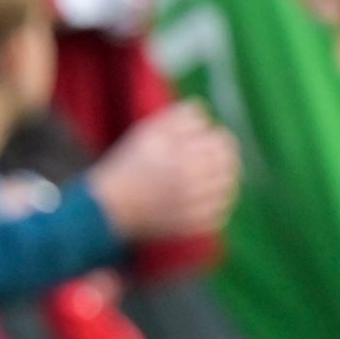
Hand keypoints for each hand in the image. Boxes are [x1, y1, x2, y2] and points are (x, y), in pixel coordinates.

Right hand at [88, 105, 241, 244]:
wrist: (110, 208)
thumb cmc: (128, 166)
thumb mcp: (148, 133)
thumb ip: (178, 118)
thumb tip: (203, 112)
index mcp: (185, 159)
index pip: (223, 144)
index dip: (219, 137)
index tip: (210, 137)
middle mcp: (194, 185)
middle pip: (229, 166)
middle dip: (224, 158)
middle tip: (214, 156)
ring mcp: (196, 208)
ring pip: (227, 190)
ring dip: (223, 180)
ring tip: (210, 176)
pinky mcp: (193, 226)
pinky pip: (219, 213)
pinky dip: (216, 204)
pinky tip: (202, 198)